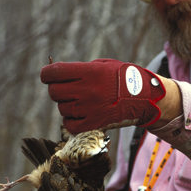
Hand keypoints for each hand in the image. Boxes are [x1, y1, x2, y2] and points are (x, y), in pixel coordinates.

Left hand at [40, 59, 165, 132]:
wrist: (143, 98)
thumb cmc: (122, 78)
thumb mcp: (102, 65)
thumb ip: (80, 70)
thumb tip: (57, 75)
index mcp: (90, 72)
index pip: (54, 72)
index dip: (47, 74)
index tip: (47, 75)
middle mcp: (88, 91)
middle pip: (54, 92)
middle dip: (56, 89)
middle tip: (65, 89)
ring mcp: (90, 109)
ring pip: (62, 108)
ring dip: (66, 105)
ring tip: (80, 101)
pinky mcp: (94, 124)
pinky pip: (70, 125)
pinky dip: (71, 120)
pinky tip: (79, 114)